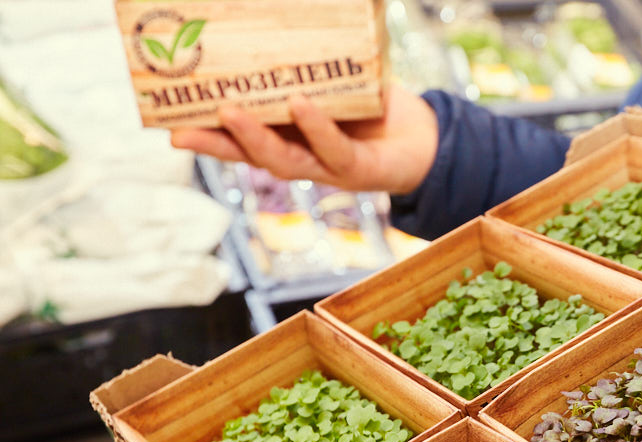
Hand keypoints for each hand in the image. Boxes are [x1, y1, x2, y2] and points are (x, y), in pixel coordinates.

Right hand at [170, 85, 438, 195]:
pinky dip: (317, 127)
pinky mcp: (358, 169)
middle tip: (180, 131)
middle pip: (248, 155)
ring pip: (284, 160)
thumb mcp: (329, 81)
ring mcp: (326, 167)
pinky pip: (333, 148)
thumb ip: (300, 64)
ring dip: (255, 138)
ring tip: (230, 112)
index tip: (166, 127)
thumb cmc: (369, 107)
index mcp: (284, 138)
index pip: (236, 140)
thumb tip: (271, 17)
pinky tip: (301, 105)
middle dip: (215, 144)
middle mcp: (299, 157)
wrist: (420, 138)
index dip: (203, 136)